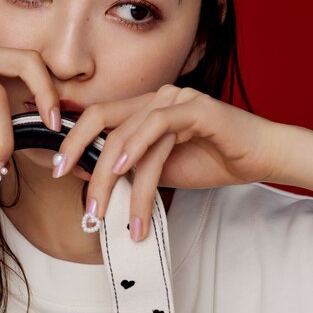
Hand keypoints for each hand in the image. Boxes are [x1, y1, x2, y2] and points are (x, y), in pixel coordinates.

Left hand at [56, 84, 312, 239]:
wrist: (256, 158)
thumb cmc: (208, 161)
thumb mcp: (155, 171)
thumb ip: (127, 170)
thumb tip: (87, 177)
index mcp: (141, 110)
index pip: (96, 119)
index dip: (71, 141)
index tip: (56, 169)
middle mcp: (153, 99)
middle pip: (102, 124)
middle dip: (81, 161)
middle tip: (80, 200)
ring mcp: (174, 99)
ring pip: (127, 135)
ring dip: (113, 179)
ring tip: (108, 213)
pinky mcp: (196, 108)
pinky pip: (158, 124)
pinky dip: (138, 149)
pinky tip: (126, 172)